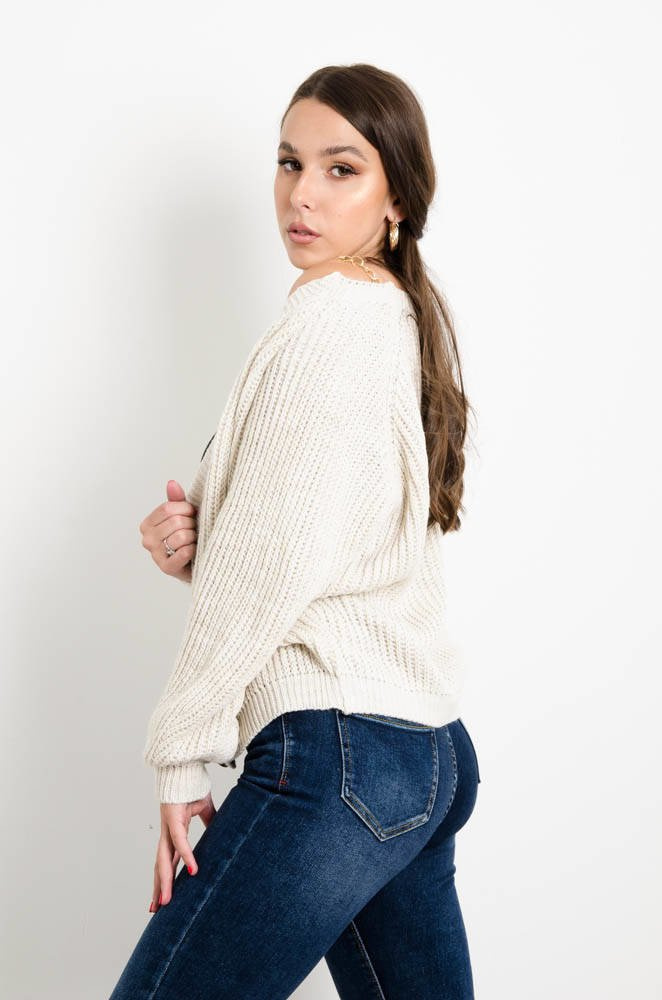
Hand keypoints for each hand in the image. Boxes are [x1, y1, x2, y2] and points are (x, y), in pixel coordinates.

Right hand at [139, 480, 197, 582]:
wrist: (198, 561)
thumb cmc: (189, 536)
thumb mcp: (183, 515)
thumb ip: (176, 499)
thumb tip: (171, 483)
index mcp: (147, 524)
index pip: (168, 508)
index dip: (186, 509)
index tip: (192, 515)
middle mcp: (147, 539)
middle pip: (175, 521)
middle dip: (191, 524)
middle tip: (194, 530)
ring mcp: (155, 555)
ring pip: (182, 536)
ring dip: (193, 537)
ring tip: (193, 541)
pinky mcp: (167, 568)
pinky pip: (184, 552)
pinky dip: (193, 550)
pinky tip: (193, 551)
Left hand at [149, 791, 215, 911]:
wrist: (184, 763)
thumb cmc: (192, 784)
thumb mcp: (204, 807)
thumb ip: (210, 821)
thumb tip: (220, 830)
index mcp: (174, 831)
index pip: (169, 860)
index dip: (165, 879)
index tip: (163, 898)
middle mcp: (168, 832)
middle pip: (161, 865)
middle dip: (158, 888)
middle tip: (156, 911)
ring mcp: (168, 826)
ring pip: (164, 859)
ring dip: (164, 881)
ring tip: (165, 902)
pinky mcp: (173, 817)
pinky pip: (181, 841)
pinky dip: (187, 856)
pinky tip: (193, 871)